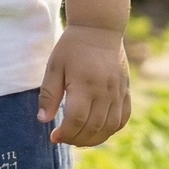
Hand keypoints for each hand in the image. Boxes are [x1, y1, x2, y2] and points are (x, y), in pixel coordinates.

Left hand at [37, 25, 130, 146]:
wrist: (99, 28)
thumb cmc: (72, 46)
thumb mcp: (54, 66)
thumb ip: (49, 94)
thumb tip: (43, 120)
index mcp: (85, 84)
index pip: (76, 120)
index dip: (65, 133)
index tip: (53, 137)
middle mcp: (105, 91)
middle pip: (93, 127)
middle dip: (76, 139)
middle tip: (64, 138)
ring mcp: (118, 92)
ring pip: (110, 127)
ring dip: (94, 139)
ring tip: (78, 139)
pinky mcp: (125, 90)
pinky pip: (123, 118)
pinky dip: (112, 129)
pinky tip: (98, 131)